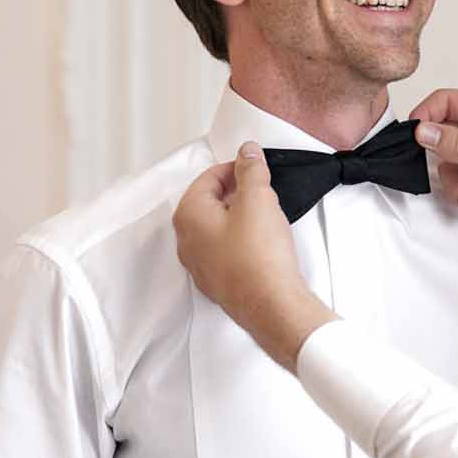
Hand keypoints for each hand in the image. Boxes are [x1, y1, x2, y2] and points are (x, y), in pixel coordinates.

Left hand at [174, 143, 335, 367]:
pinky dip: (241, 243)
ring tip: (265, 219)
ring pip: (217, 229)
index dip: (235, 169)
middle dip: (236, 194)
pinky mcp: (217, 284)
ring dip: (238, 219)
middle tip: (262, 193)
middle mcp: (186, 241)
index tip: (255, 168)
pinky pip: (225, 253)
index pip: (208, 178)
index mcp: (188, 215)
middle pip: (209, 203)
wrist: (271, 305)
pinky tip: (262, 246)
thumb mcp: (258, 198)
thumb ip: (251, 169)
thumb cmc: (259, 256)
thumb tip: (247, 152)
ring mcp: (199, 266)